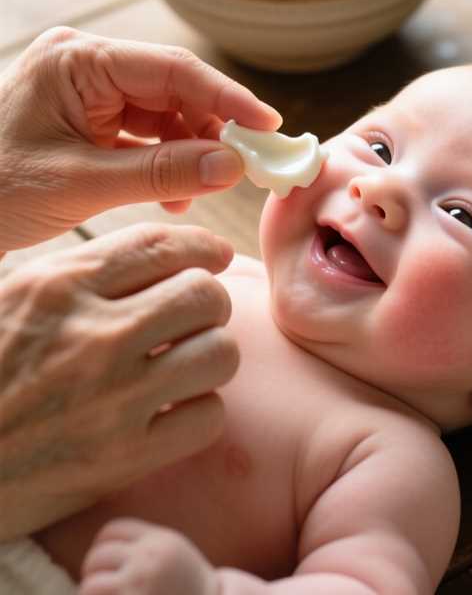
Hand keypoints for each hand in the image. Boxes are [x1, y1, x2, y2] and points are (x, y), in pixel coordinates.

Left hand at [0, 26, 280, 251]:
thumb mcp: (83, 184)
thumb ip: (162, 172)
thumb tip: (234, 166)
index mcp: (77, 61)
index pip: (172, 69)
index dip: (227, 98)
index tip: (268, 127)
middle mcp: (87, 65)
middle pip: (175, 90)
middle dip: (210, 132)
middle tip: (242, 170)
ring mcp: (90, 91)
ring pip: (168, 114)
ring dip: (189, 154)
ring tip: (192, 194)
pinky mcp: (92, 116)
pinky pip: (148, 134)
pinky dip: (167, 163)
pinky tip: (171, 193)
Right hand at [0, 223, 239, 539]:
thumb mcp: (13, 299)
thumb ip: (83, 273)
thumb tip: (164, 254)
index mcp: (59, 287)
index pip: (160, 244)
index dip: (202, 246)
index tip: (216, 256)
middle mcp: (92, 335)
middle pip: (204, 294)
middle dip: (211, 304)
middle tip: (195, 322)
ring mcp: (111, 397)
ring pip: (220, 352)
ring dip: (211, 358)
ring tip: (186, 367)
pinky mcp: (122, 458)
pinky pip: (208, 417)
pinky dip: (199, 414)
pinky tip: (172, 414)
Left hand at [81, 519, 217, 594]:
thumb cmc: (187, 585)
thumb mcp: (174, 552)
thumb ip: (146, 543)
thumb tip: (103, 544)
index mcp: (159, 540)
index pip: (113, 530)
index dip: (101, 545)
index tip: (104, 563)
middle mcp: (148, 558)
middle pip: (98, 556)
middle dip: (92, 572)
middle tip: (101, 586)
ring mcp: (138, 584)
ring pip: (91, 585)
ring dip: (92, 594)